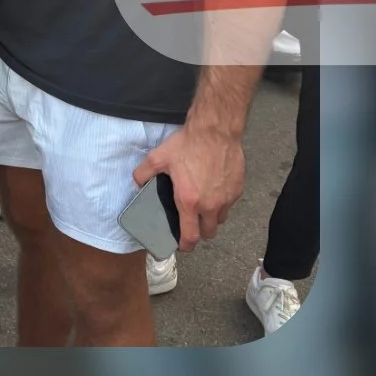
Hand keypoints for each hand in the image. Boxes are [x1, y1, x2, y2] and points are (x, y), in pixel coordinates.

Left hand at [131, 125, 245, 252]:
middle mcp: (210, 205)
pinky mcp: (238, 188)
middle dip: (199, 232)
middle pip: (208, 233)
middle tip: (191, 222)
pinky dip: (222, 201)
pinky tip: (213, 187)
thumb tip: (137, 184)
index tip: (181, 244)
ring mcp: (226, 198)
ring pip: (220, 219)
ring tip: (203, 204)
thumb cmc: (188, 144)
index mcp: (189, 202)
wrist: (215, 130)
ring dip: (212, 217)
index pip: (190, 237)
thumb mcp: (157, 157)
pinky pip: (229, 203)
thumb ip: (143, 174)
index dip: (185, 246)